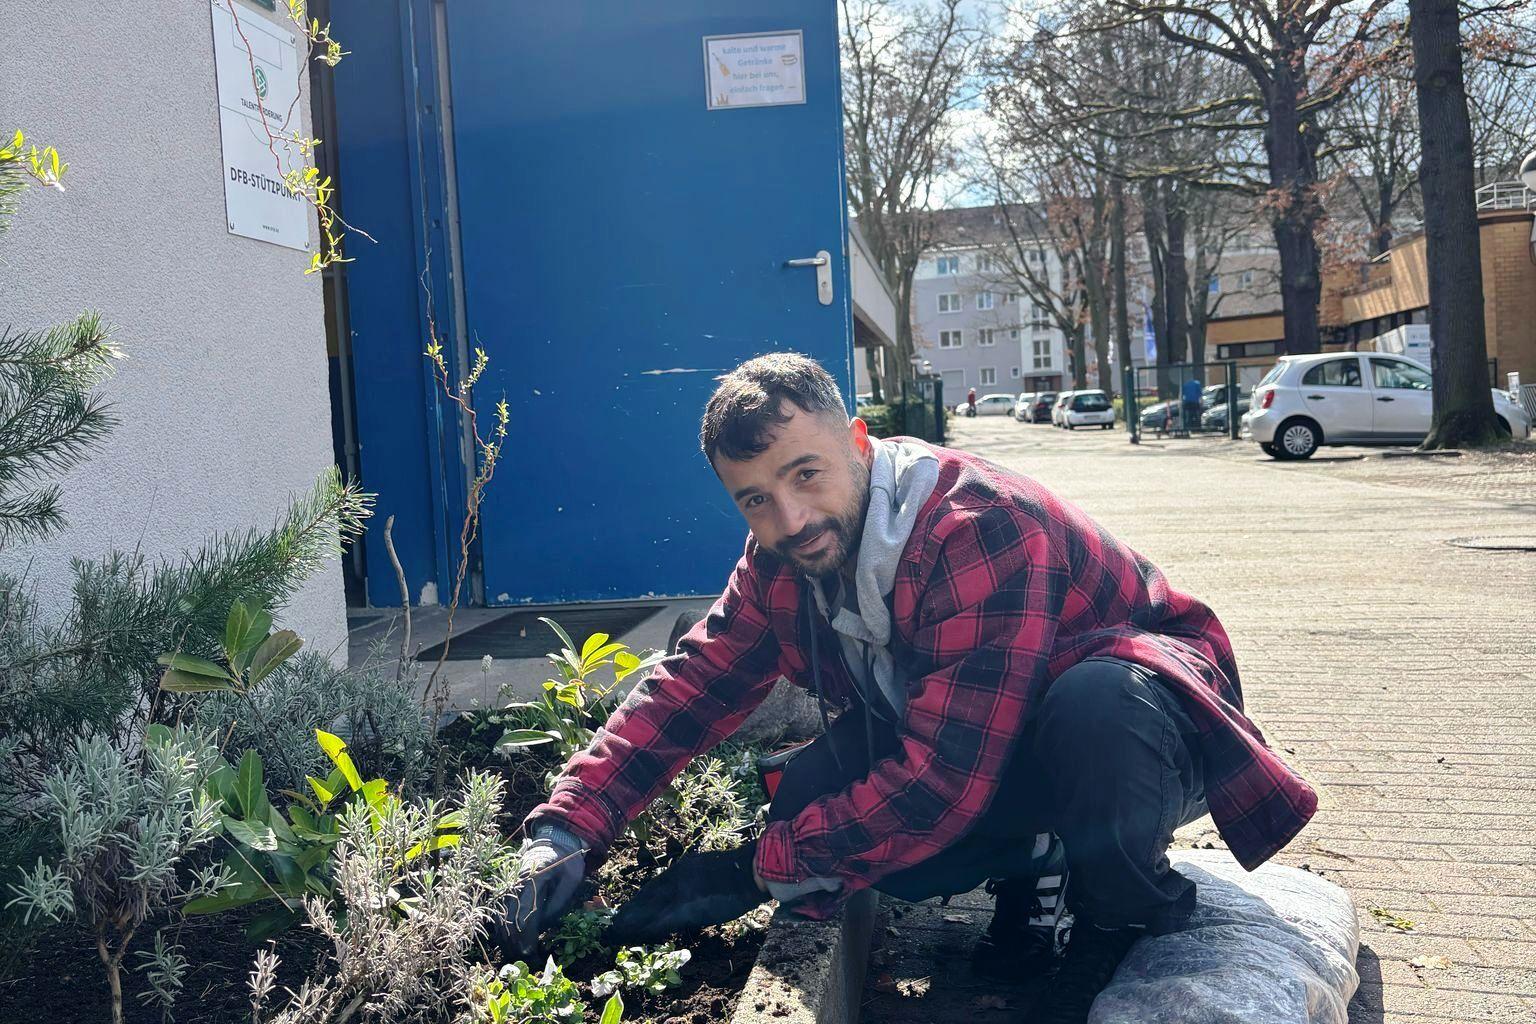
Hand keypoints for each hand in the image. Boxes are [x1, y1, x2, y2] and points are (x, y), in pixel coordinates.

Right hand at [490, 825, 586, 959]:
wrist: (556, 842)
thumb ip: (559, 903)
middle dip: (515, 942)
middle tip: (524, 960)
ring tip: (515, 956)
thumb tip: (543, 926)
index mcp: (534, 877)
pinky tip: (507, 943)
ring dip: (506, 938)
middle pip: (510, 917)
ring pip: (501, 916)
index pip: (526, 912)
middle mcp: (517, 882)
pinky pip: (500, 911)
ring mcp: (510, 885)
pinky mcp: (508, 889)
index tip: (530, 953)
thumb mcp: (572, 879)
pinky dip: (501, 928)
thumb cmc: (567, 862)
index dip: (526, 935)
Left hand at [607, 842, 765, 944]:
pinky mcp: (688, 907)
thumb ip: (692, 880)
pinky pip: (663, 921)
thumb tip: (684, 894)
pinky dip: (649, 928)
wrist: (749, 872)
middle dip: (631, 912)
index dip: (639, 900)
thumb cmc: (735, 871)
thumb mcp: (707, 869)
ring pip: (650, 910)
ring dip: (633, 922)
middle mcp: (675, 879)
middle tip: (615, 924)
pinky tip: (637, 935)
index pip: (653, 887)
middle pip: (647, 898)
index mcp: (681, 869)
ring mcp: (680, 893)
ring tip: (617, 932)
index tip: (627, 910)